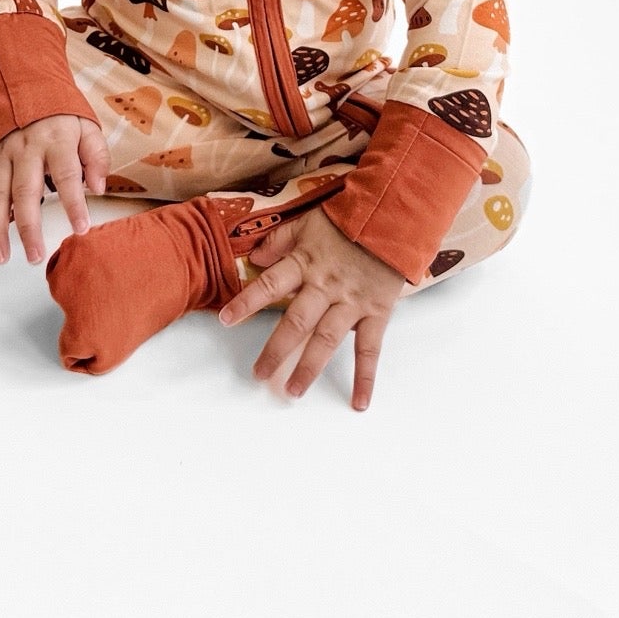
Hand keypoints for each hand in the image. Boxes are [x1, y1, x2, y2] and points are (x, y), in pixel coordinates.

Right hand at [0, 115, 110, 265]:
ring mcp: (2, 156)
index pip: (67, 174)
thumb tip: (98, 187)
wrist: (23, 86)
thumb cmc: (60, 115)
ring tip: (2, 257)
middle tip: (35, 256)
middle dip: (29, 227)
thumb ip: (96, 156)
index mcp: (55, 140)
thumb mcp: (87, 126)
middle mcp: (25, 149)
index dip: (74, 202)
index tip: (81, 228)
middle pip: (26, 191)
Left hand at [217, 205, 405, 409]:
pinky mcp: (376, 312)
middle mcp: (325, 286)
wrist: (393, 216)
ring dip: (309, 367)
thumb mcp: (308, 222)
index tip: (225, 320)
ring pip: (326, 339)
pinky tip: (359, 401)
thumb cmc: (348, 219)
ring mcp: (351, 302)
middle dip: (276, 350)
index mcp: (305, 263)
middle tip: (258, 374)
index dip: (246, 302)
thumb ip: (280, 240)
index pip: (269, 284)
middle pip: (296, 322)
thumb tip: (255, 258)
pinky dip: (365, 376)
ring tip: (292, 391)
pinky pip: (370, 348)